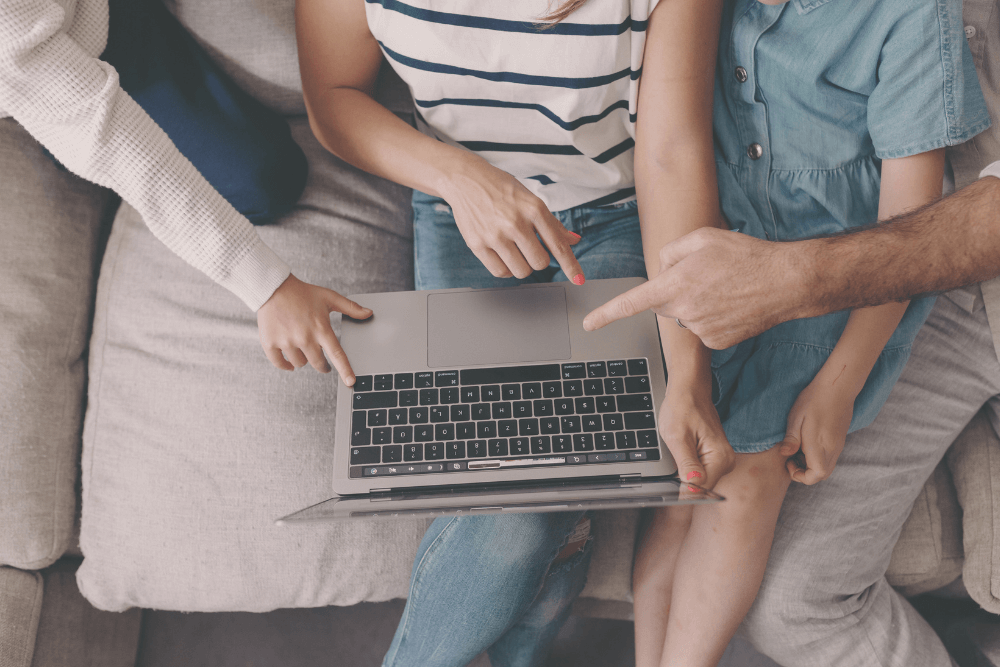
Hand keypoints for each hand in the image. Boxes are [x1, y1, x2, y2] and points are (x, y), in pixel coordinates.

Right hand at [256, 274, 372, 384]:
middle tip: (323, 363)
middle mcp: (304, 337)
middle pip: (318, 364)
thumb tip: (369, 313)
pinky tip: (289, 361)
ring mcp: (286, 341)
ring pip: (299, 364)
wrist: (273, 288)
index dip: (345, 370)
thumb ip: (350, 308)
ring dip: (303, 360)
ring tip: (301, 347)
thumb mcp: (329, 297)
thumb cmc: (303, 293)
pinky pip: (280, 364)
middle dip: (322, 366)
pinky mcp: (270, 343)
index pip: (337, 355)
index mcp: (321, 328)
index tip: (351, 382)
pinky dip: (285, 365)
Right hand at [439, 159, 584, 281]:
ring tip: (514, 250)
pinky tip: (503, 255)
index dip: (570, 265)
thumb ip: (552, 223)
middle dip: (538, 260)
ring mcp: (496, 235)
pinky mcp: (478, 245)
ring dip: (522, 266)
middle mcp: (516, 223)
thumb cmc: (501, 189)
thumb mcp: (530, 199)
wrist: (466, 180)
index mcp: (534, 209)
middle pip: (540, 263)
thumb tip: (573, 240)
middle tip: (529, 248)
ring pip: (521, 271)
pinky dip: (505, 269)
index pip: (557, 244)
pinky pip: (500, 272)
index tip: (578, 279)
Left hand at [582, 227, 810, 348]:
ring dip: (696, 303)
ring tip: (725, 288)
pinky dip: (713, 317)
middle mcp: (684, 311)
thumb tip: (661, 270)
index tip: (589, 324)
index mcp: (676, 284)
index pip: (632, 303)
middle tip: (704, 276)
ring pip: (685, 316)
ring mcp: (701, 329)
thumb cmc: (745, 255)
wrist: (787, 281)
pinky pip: (703, 329)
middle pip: (663, 304)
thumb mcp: (702, 238)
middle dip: (674, 291)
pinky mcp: (717, 342)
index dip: (607, 314)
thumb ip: (670, 251)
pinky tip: (733, 304)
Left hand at [659, 381, 734, 490]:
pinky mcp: (714, 458)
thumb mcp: (678, 437)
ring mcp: (721, 461)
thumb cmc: (683, 407)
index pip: (701, 490)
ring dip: (684, 471)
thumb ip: (686, 464)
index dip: (682, 489)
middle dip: (682, 479)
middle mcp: (726, 462)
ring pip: (698, 480)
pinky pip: (699, 471)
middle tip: (672, 457)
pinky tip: (682, 451)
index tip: (669, 480)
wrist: (689, 391)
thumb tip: (691, 488)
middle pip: (700, 487)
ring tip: (678, 450)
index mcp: (720, 458)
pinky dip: (687, 466)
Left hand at [778, 381, 853, 483]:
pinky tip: (807, 441)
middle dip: (804, 472)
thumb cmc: (814, 400)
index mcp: (821, 446)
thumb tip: (784, 454)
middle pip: (822, 474)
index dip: (800, 476)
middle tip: (791, 456)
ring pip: (826, 466)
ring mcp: (838, 445)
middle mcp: (833, 449)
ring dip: (810, 464)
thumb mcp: (796, 418)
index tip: (788, 461)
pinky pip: (829, 456)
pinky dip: (817, 456)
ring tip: (797, 447)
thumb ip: (792, 439)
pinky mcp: (839, 439)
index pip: (816, 476)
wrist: (837, 386)